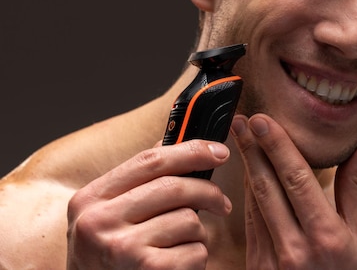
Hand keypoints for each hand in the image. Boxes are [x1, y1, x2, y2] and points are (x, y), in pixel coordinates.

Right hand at [66, 140, 232, 269]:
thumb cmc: (109, 259)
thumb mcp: (107, 217)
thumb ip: (137, 182)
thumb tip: (179, 143)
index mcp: (90, 199)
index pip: (149, 160)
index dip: (190, 151)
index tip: (219, 151)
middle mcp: (99, 221)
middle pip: (174, 187)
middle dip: (208, 192)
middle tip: (222, 203)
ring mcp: (121, 247)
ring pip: (188, 220)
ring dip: (197, 234)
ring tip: (182, 247)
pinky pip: (195, 251)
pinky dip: (197, 259)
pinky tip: (179, 267)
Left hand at [231, 114, 356, 268]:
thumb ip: (356, 188)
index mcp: (326, 237)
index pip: (295, 179)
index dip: (276, 146)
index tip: (263, 120)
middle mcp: (296, 249)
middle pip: (267, 186)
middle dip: (252, 149)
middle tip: (241, 120)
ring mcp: (273, 261)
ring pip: (254, 202)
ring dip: (246, 167)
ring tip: (239, 138)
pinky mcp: (258, 268)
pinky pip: (251, 222)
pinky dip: (248, 194)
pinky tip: (248, 173)